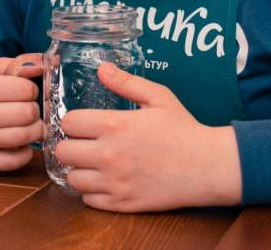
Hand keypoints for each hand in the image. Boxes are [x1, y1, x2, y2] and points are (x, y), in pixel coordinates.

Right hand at [0, 53, 44, 170]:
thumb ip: (22, 64)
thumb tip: (52, 62)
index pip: (27, 90)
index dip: (30, 90)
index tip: (23, 92)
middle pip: (28, 114)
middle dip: (33, 110)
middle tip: (26, 108)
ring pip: (24, 137)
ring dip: (33, 131)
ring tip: (26, 124)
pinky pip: (14, 161)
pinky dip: (24, 153)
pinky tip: (19, 142)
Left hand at [54, 63, 241, 211]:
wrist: (208, 166)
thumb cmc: (184, 129)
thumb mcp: (158, 97)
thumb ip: (126, 82)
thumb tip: (101, 68)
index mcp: (115, 125)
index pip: (68, 123)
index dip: (73, 121)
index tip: (82, 124)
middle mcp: (109, 155)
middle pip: (63, 152)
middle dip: (71, 145)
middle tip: (84, 144)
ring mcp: (115, 182)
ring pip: (72, 178)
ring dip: (79, 170)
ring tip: (92, 164)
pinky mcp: (123, 203)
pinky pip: (89, 200)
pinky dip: (92, 192)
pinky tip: (104, 181)